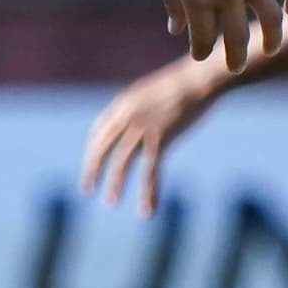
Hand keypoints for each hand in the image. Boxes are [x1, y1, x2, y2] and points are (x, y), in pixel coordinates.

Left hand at [79, 61, 222, 216]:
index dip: (94, 150)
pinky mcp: (161, 139)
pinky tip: (148, 207)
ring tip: (111, 202)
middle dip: (93, 169)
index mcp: (123, 103)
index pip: (99, 130)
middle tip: (87, 189)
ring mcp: (142, 128)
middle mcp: (127, 116)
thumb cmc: (182, 83)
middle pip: (102, 147)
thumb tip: (139, 117)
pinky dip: (149, 191)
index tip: (92, 164)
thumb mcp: (154, 91)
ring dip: (116, 184)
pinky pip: (151, 171)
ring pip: (122, 162)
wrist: (199, 79)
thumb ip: (141, 105)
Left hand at [153, 0, 287, 65]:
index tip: (204, 54)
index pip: (204, 42)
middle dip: (237, 60)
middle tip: (237, 67)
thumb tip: (177, 30)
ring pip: (272, 19)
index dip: (203, 53)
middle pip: (239, 40)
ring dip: (273, 39)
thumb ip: (172, 2)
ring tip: (270, 47)